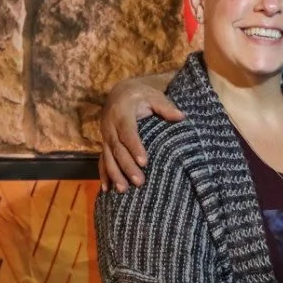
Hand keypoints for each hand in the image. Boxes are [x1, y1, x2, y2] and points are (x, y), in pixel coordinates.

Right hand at [97, 72, 181, 191]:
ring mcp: (106, 136)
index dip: (135, 147)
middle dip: (127, 166)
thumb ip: (165, 106)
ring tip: (123, 190)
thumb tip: (181, 117)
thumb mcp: (153, 95)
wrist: (119, 92)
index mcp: (122, 113)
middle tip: (140, 182)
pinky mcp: (104, 143)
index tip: (144, 162)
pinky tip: (106, 189)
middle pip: (118, 149)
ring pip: (108, 157)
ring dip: (115, 174)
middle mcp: (110, 126)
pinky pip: (102, 160)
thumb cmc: (140, 95)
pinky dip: (103, 174)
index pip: (128, 132)